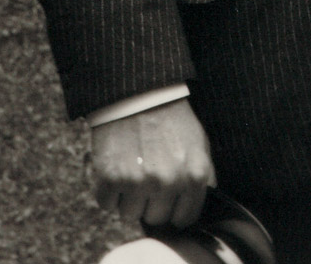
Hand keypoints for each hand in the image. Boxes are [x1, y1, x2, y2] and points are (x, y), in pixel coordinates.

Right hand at [92, 97, 215, 227]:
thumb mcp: (200, 144)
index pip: (184, 219)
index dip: (174, 208)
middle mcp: (168, 183)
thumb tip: (196, 207)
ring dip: (128, 197)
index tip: (167, 197)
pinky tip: (117, 167)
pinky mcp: (111, 178)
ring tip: (133, 167)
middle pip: (156, 218)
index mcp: (194, 176)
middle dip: (151, 202)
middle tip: (148, 175)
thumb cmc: (172, 118)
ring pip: (130, 215)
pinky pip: (107, 204)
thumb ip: (203, 178)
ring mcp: (139, 182)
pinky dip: (108, 191)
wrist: (140, 92)